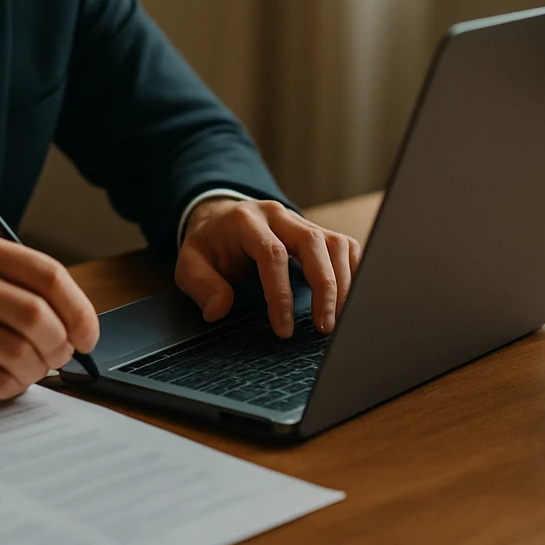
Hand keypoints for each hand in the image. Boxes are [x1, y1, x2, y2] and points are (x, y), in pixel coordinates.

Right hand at [0, 230, 99, 397]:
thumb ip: (11, 282)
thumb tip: (73, 322)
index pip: (48, 275)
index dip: (80, 309)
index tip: (88, 334)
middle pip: (39, 316)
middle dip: (60, 344)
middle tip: (58, 355)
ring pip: (21, 352)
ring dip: (37, 370)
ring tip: (30, 369)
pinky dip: (13, 386)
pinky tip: (4, 380)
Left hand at [176, 198, 361, 336]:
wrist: (221, 219)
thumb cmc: (210, 246)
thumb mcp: (190, 264)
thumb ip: (201, 285)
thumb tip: (217, 310)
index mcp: (246, 221)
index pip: (272, 254)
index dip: (281, 293)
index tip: (283, 329)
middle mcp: (278, 216)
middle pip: (313, 243)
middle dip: (324, 288)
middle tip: (324, 328)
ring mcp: (301, 221)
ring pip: (335, 243)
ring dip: (344, 283)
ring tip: (340, 320)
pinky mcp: (317, 232)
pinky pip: (345, 246)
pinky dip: (354, 271)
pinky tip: (352, 300)